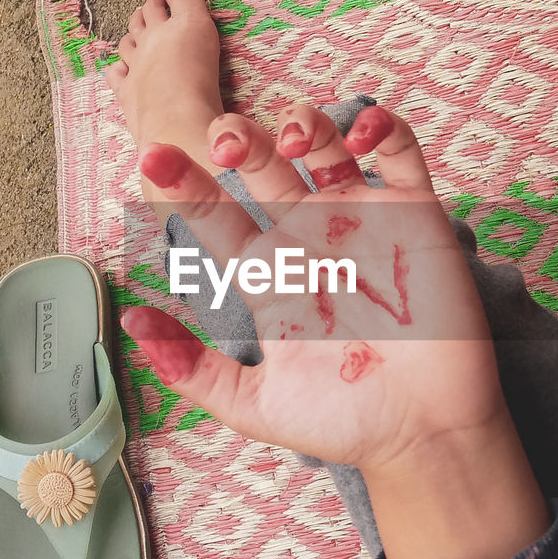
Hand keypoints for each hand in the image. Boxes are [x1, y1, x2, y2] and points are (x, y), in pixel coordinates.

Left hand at [122, 103, 510, 479]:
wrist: (426, 435)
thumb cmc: (343, 424)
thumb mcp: (253, 404)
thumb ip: (191, 369)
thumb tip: (131, 322)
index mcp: (266, 274)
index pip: (214, 215)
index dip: (184, 182)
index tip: (154, 158)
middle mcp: (307, 238)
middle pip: (263, 164)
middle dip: (238, 137)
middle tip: (225, 140)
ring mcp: (361, 221)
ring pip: (324, 144)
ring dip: (303, 122)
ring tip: (292, 141)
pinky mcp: (415, 216)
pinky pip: (401, 152)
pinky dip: (382, 125)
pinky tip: (361, 133)